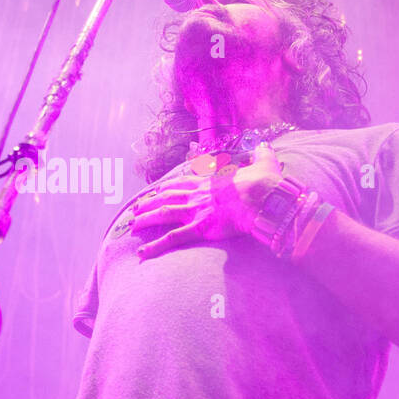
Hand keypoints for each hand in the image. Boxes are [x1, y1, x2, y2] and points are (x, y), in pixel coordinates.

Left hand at [131, 142, 284, 259]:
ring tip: (132, 224)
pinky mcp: (200, 228)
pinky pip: (174, 238)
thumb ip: (262, 154)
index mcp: (211, 182)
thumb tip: (265, 145)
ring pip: (165, 213)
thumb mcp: (264, 163)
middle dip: (150, 202)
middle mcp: (199, 195)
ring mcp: (197, 211)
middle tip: (137, 207)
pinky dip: (156, 246)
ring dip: (147, 219)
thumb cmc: (265, 183)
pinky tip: (142, 252)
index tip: (157, 189)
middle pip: (168, 196)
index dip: (168, 186)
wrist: (263, 197)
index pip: (183, 182)